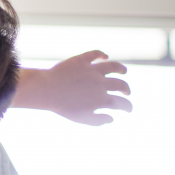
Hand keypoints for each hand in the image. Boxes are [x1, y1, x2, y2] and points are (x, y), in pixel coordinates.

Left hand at [14, 50, 131, 125]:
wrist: (46, 90)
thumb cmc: (62, 106)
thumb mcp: (81, 119)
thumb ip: (98, 120)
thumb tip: (112, 119)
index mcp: (102, 99)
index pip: (122, 104)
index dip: (128, 107)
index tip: (128, 109)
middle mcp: (100, 83)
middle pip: (120, 85)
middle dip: (125, 89)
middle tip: (126, 92)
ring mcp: (92, 70)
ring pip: (113, 66)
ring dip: (120, 69)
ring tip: (123, 71)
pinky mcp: (81, 60)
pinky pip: (95, 54)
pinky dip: (101, 54)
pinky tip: (104, 56)